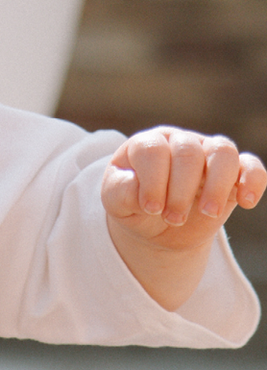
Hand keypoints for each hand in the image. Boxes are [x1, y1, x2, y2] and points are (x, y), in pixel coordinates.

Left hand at [102, 126, 263, 250]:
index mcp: (148, 144)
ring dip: (216, 185)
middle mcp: (179, 142)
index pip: (154, 151)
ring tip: (207, 213)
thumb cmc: (133, 206)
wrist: (156, 226)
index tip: (151, 208)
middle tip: (172, 218)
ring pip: (223, 152)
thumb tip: (140, 189)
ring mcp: (208, 153)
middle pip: (188, 154)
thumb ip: (121, 192)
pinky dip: (253, 181)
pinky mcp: (233, 172)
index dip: (154, 180)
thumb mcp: (116, 202)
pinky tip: (246, 201)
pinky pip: (250, 166)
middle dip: (181, 191)